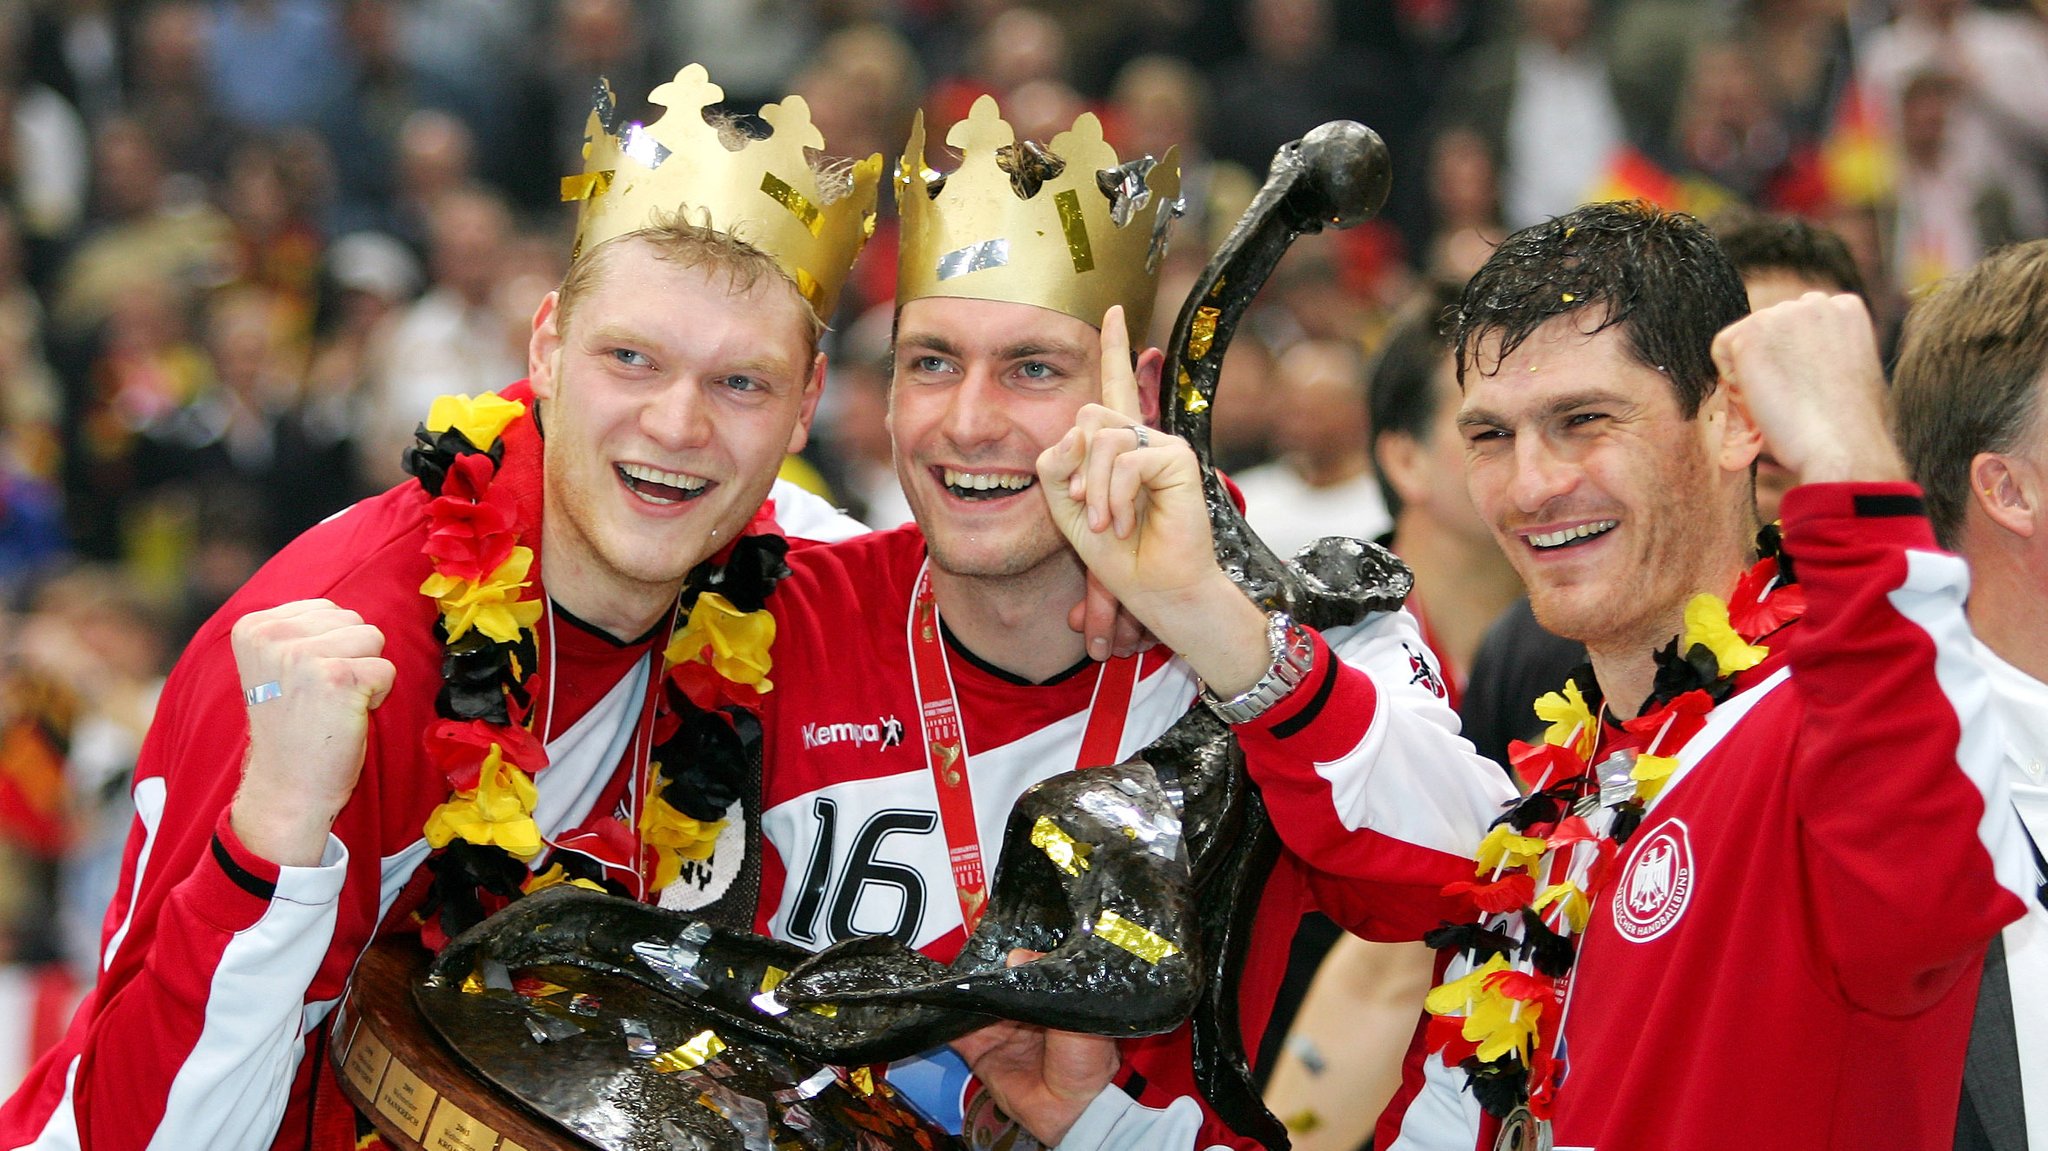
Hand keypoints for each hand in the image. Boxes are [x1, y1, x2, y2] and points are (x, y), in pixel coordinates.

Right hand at [229, 599, 395, 865]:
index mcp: (253, 627)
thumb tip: (346, 603)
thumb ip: (302, 629)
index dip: (330, 647)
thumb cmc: (293, 726)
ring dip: (365, 674)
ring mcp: (303, 656)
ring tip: (334, 704)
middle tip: (322, 697)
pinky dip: (378, 696)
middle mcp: (272, 636)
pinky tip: (347, 717)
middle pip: (353, 620)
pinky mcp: (337, 678)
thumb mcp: (277, 664)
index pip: (327, 608)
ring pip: (373, 639)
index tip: (305, 682)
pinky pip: (387, 669)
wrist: (288, 786)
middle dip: (350, 657)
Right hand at [949, 952, 1119, 1144]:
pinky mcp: (980, 1054)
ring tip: (945, 977)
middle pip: (992, 984)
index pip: (1021, 970)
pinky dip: (942, 1022)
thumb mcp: (1078, 1014)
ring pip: (971, 1004)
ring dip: (958, 993)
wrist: (1074, 1111)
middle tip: (965, 955)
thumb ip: (1051, 984)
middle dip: (979, 971)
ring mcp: (998, 1032)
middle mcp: (1020, 1012)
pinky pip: (956, 1034)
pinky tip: (935, 1006)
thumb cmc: (1087, 1064)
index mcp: (1047, 998)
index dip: (1008, 957)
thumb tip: (1017, 956)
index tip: (993, 943)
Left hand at [1038, 306, 1269, 694]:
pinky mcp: (1178, 459)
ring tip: (1106, 523)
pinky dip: (1114, 495)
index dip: (1114, 348)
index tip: (1113, 311)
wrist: (1157, 590)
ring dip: (1094, 489)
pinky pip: (1127, 457)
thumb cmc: (1118, 554)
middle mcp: (1144, 437)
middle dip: (1076, 467)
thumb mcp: (1067, 507)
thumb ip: (1058, 464)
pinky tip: (1123, 522)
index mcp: (1119, 446)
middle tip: (1088, 509)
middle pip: (1087, 414)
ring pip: (1100, 436)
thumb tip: (1079, 428)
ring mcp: (1163, 445)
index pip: (1113, 387)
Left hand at [1711, 292, 1906, 485]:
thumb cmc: (1848, 427)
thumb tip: (1789, 362)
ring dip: (1750, 375)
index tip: (1799, 392)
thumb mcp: (1847, 375)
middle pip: (1767, 331)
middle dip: (1767, 366)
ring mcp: (1785, 313)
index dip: (1788, 362)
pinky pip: (1721, 351)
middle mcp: (1816, 302)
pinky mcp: (1754, 331)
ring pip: (1744, 342)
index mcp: (1845, 309)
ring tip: (1775, 406)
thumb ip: (1822, 354)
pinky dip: (1731, 381)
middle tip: (1782, 405)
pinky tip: (1761, 399)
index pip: (1794, 327)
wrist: (1843, 447)